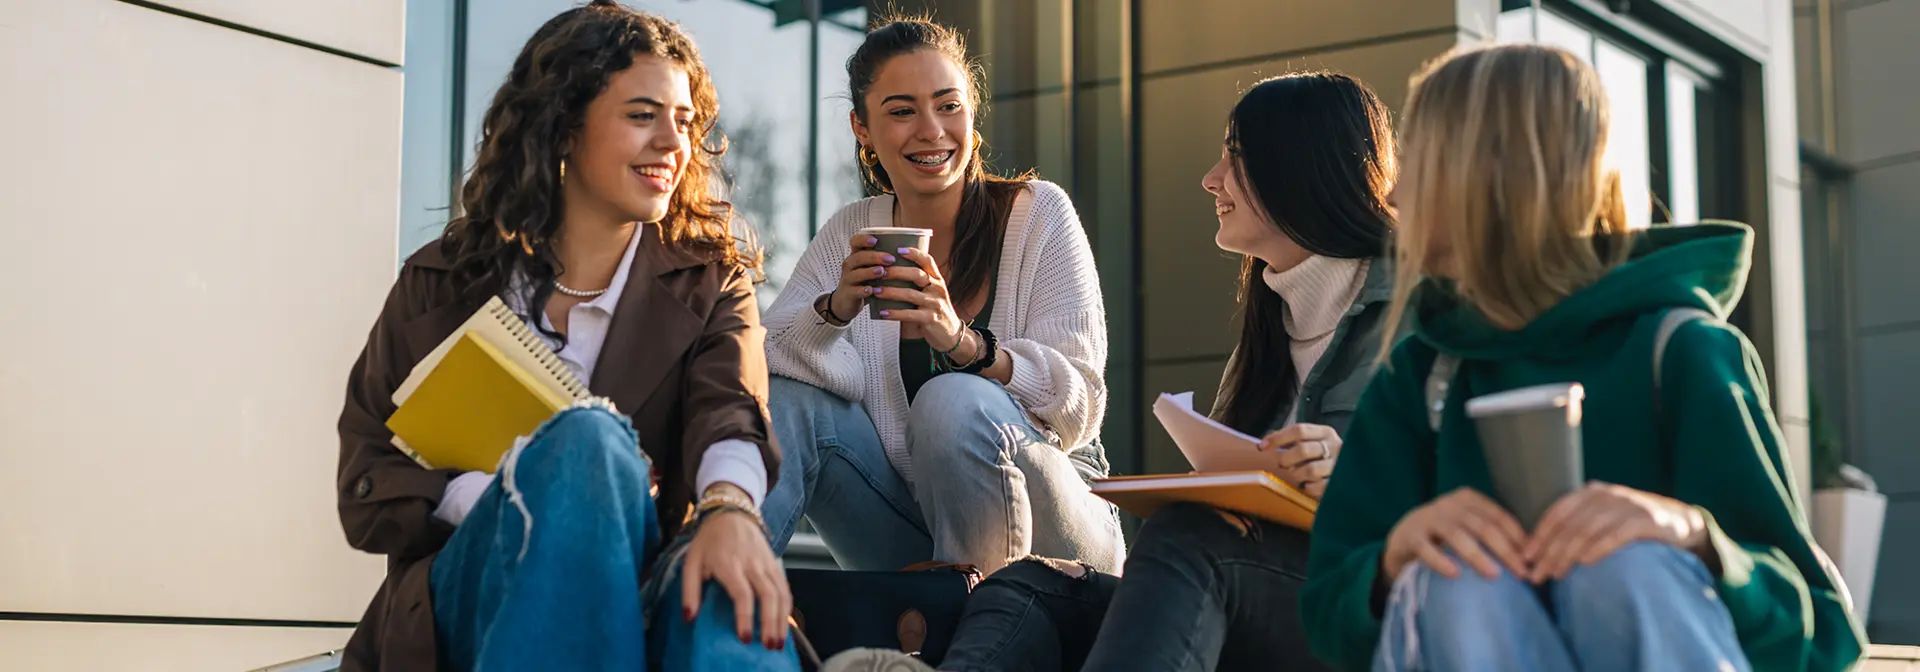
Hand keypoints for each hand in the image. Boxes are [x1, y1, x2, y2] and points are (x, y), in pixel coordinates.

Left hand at [681, 497, 789, 649]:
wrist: (731, 511)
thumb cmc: (709, 540)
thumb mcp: (691, 562)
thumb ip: (689, 591)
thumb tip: (689, 618)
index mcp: (729, 564)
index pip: (742, 594)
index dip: (745, 617)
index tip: (744, 638)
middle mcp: (752, 564)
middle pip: (768, 595)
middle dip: (770, 623)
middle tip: (769, 646)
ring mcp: (766, 563)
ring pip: (781, 593)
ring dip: (782, 619)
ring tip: (779, 641)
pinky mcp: (775, 563)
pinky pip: (785, 587)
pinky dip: (787, 606)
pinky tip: (785, 623)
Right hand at [828, 233, 892, 322]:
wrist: (846, 302)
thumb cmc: (863, 282)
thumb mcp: (870, 269)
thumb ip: (883, 261)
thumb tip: (912, 252)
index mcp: (856, 256)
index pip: (855, 242)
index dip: (864, 239)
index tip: (876, 240)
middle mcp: (850, 265)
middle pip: (858, 257)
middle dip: (875, 256)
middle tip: (890, 259)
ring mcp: (847, 280)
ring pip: (856, 273)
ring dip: (869, 272)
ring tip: (882, 272)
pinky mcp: (848, 294)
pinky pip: (855, 291)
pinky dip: (864, 290)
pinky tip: (872, 290)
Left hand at [868, 247, 967, 352]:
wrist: (951, 334)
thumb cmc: (935, 311)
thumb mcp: (932, 293)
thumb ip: (918, 283)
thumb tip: (891, 272)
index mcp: (937, 280)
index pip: (928, 261)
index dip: (914, 253)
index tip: (898, 249)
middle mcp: (938, 289)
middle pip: (917, 275)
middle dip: (896, 272)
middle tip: (879, 271)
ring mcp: (935, 304)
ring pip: (910, 294)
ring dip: (891, 292)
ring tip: (875, 291)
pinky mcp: (930, 319)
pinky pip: (909, 314)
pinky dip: (894, 313)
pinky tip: (882, 312)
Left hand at [1260, 423, 1340, 498]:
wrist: (1355, 472)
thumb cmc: (1325, 456)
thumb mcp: (1313, 441)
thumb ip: (1292, 439)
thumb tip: (1266, 442)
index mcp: (1326, 433)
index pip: (1299, 430)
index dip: (1278, 438)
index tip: (1262, 447)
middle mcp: (1335, 446)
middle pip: (1302, 449)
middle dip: (1286, 459)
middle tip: (1282, 464)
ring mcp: (1339, 465)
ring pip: (1310, 470)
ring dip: (1297, 474)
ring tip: (1296, 476)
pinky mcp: (1339, 483)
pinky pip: (1317, 487)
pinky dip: (1307, 487)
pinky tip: (1307, 485)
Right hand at [1382, 487, 1528, 581]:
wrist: (1403, 537)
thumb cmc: (1445, 535)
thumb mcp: (1468, 527)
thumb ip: (1491, 534)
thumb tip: (1528, 557)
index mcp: (1468, 499)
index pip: (1499, 517)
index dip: (1518, 538)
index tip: (1532, 561)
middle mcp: (1449, 504)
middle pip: (1483, 526)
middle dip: (1506, 551)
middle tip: (1521, 573)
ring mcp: (1429, 518)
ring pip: (1458, 535)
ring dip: (1478, 555)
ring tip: (1494, 575)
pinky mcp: (1411, 536)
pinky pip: (1427, 549)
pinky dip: (1441, 561)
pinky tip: (1454, 574)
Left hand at [1523, 482, 1709, 582]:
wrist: (1680, 522)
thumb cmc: (1632, 524)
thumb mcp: (1603, 518)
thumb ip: (1578, 526)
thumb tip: (1541, 552)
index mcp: (1591, 493)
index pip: (1557, 513)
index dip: (1539, 535)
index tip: (1525, 557)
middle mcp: (1607, 495)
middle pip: (1570, 524)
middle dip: (1549, 551)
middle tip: (1537, 574)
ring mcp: (1628, 505)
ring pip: (1589, 530)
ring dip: (1568, 554)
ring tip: (1556, 574)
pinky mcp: (1647, 520)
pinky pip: (1618, 534)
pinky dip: (1600, 547)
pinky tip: (1586, 562)